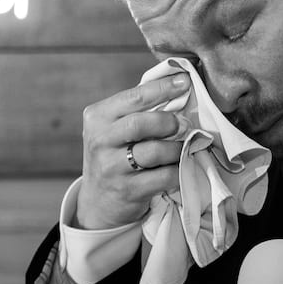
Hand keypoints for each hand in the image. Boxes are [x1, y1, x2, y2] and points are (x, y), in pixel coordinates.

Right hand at [75, 74, 190, 228]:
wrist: (98, 201)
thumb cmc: (114, 155)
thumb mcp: (113, 129)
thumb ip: (137, 109)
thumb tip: (178, 86)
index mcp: (97, 118)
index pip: (133, 97)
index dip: (162, 88)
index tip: (185, 82)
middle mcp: (100, 141)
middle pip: (140, 123)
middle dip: (168, 121)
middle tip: (184, 124)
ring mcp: (112, 167)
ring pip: (154, 151)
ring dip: (176, 148)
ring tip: (183, 147)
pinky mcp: (127, 190)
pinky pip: (163, 176)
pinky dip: (178, 169)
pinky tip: (180, 166)